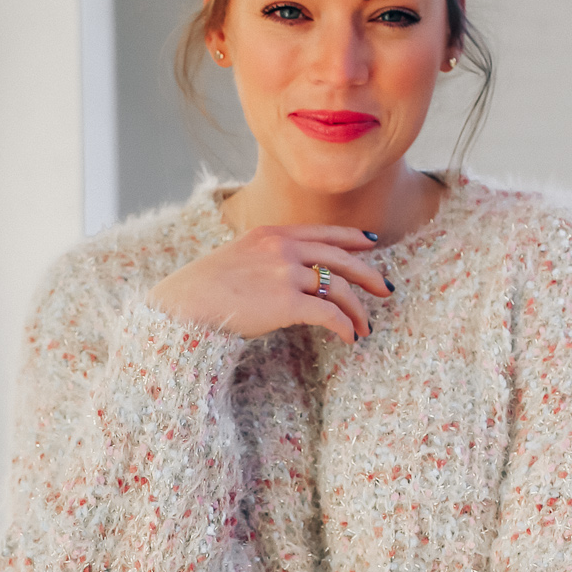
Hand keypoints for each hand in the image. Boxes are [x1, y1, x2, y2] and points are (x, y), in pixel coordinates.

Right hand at [149, 224, 390, 344]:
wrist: (184, 306)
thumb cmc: (203, 289)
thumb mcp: (237, 257)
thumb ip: (265, 258)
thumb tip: (287, 275)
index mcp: (273, 234)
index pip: (323, 232)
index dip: (352, 238)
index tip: (371, 245)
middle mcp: (283, 248)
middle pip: (341, 258)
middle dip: (369, 275)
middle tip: (387, 290)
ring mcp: (286, 273)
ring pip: (339, 289)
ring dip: (357, 311)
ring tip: (365, 328)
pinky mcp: (286, 302)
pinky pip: (329, 315)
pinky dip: (344, 327)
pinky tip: (349, 338)